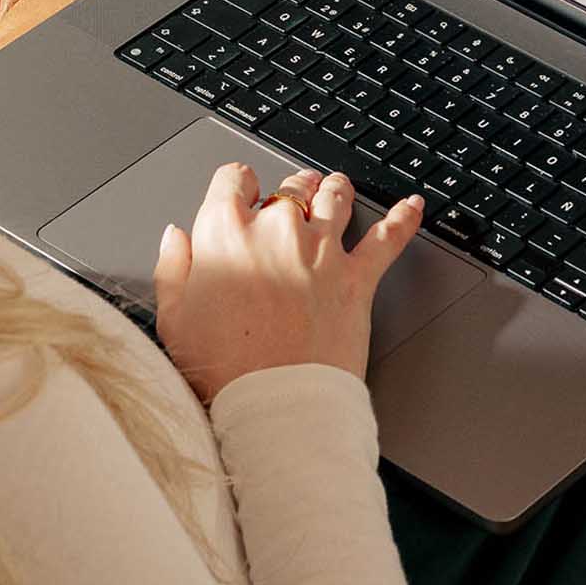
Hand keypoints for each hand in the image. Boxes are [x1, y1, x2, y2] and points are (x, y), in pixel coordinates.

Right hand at [154, 162, 423, 403]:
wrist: (274, 405)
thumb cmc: (222, 370)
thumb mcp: (174, 319)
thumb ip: (174, 268)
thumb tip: (177, 235)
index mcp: (227, 234)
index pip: (232, 179)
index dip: (236, 184)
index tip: (240, 191)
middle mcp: (278, 231)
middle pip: (288, 186)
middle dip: (288, 191)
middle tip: (288, 202)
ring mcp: (322, 250)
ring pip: (334, 196)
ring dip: (333, 190)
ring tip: (333, 190)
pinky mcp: (357, 276)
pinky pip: (389, 236)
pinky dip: (403, 217)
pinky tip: (412, 206)